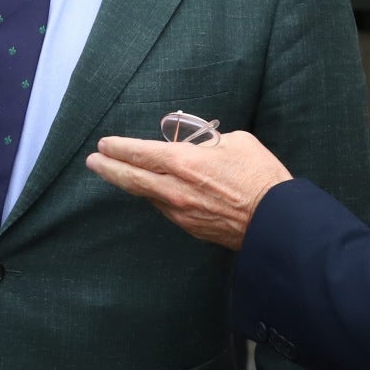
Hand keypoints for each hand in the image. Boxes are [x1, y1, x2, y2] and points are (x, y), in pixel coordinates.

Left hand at [86, 131, 292, 249]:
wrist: (276, 221)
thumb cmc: (260, 176)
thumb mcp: (236, 142)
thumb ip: (209, 141)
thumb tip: (199, 144)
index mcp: (184, 163)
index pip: (140, 153)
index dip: (118, 148)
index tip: (104, 144)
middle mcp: (175, 189)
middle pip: (131, 178)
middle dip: (108, 168)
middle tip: (93, 161)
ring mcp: (180, 212)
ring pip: (146, 195)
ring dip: (132, 183)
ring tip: (120, 174)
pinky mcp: (189, 227)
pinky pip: (165, 208)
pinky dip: (156, 197)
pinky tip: (154, 191)